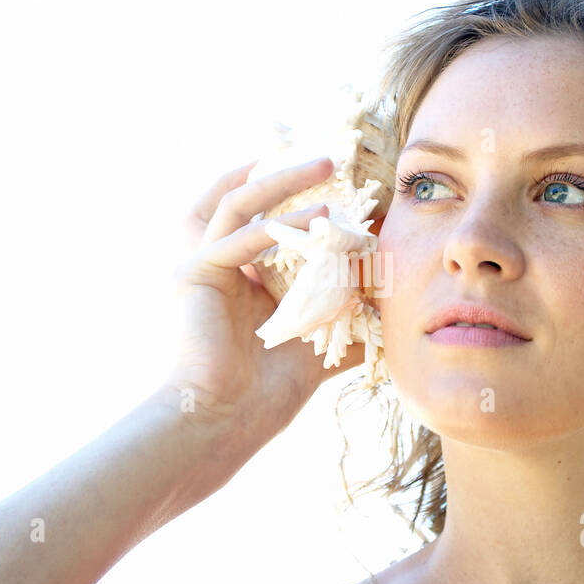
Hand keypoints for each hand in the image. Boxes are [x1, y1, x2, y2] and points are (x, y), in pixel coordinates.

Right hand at [164, 155, 370, 441]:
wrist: (226, 422)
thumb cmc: (265, 392)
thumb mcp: (318, 343)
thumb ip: (346, 319)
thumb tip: (390, 305)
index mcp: (233, 275)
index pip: (259, 219)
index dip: (290, 196)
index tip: (335, 184)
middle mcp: (210, 263)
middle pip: (239, 199)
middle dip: (283, 175)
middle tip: (329, 161)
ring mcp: (198, 265)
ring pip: (236, 204)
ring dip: (280, 183)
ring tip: (325, 170)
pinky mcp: (193, 275)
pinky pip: (238, 239)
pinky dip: (277, 227)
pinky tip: (317, 219)